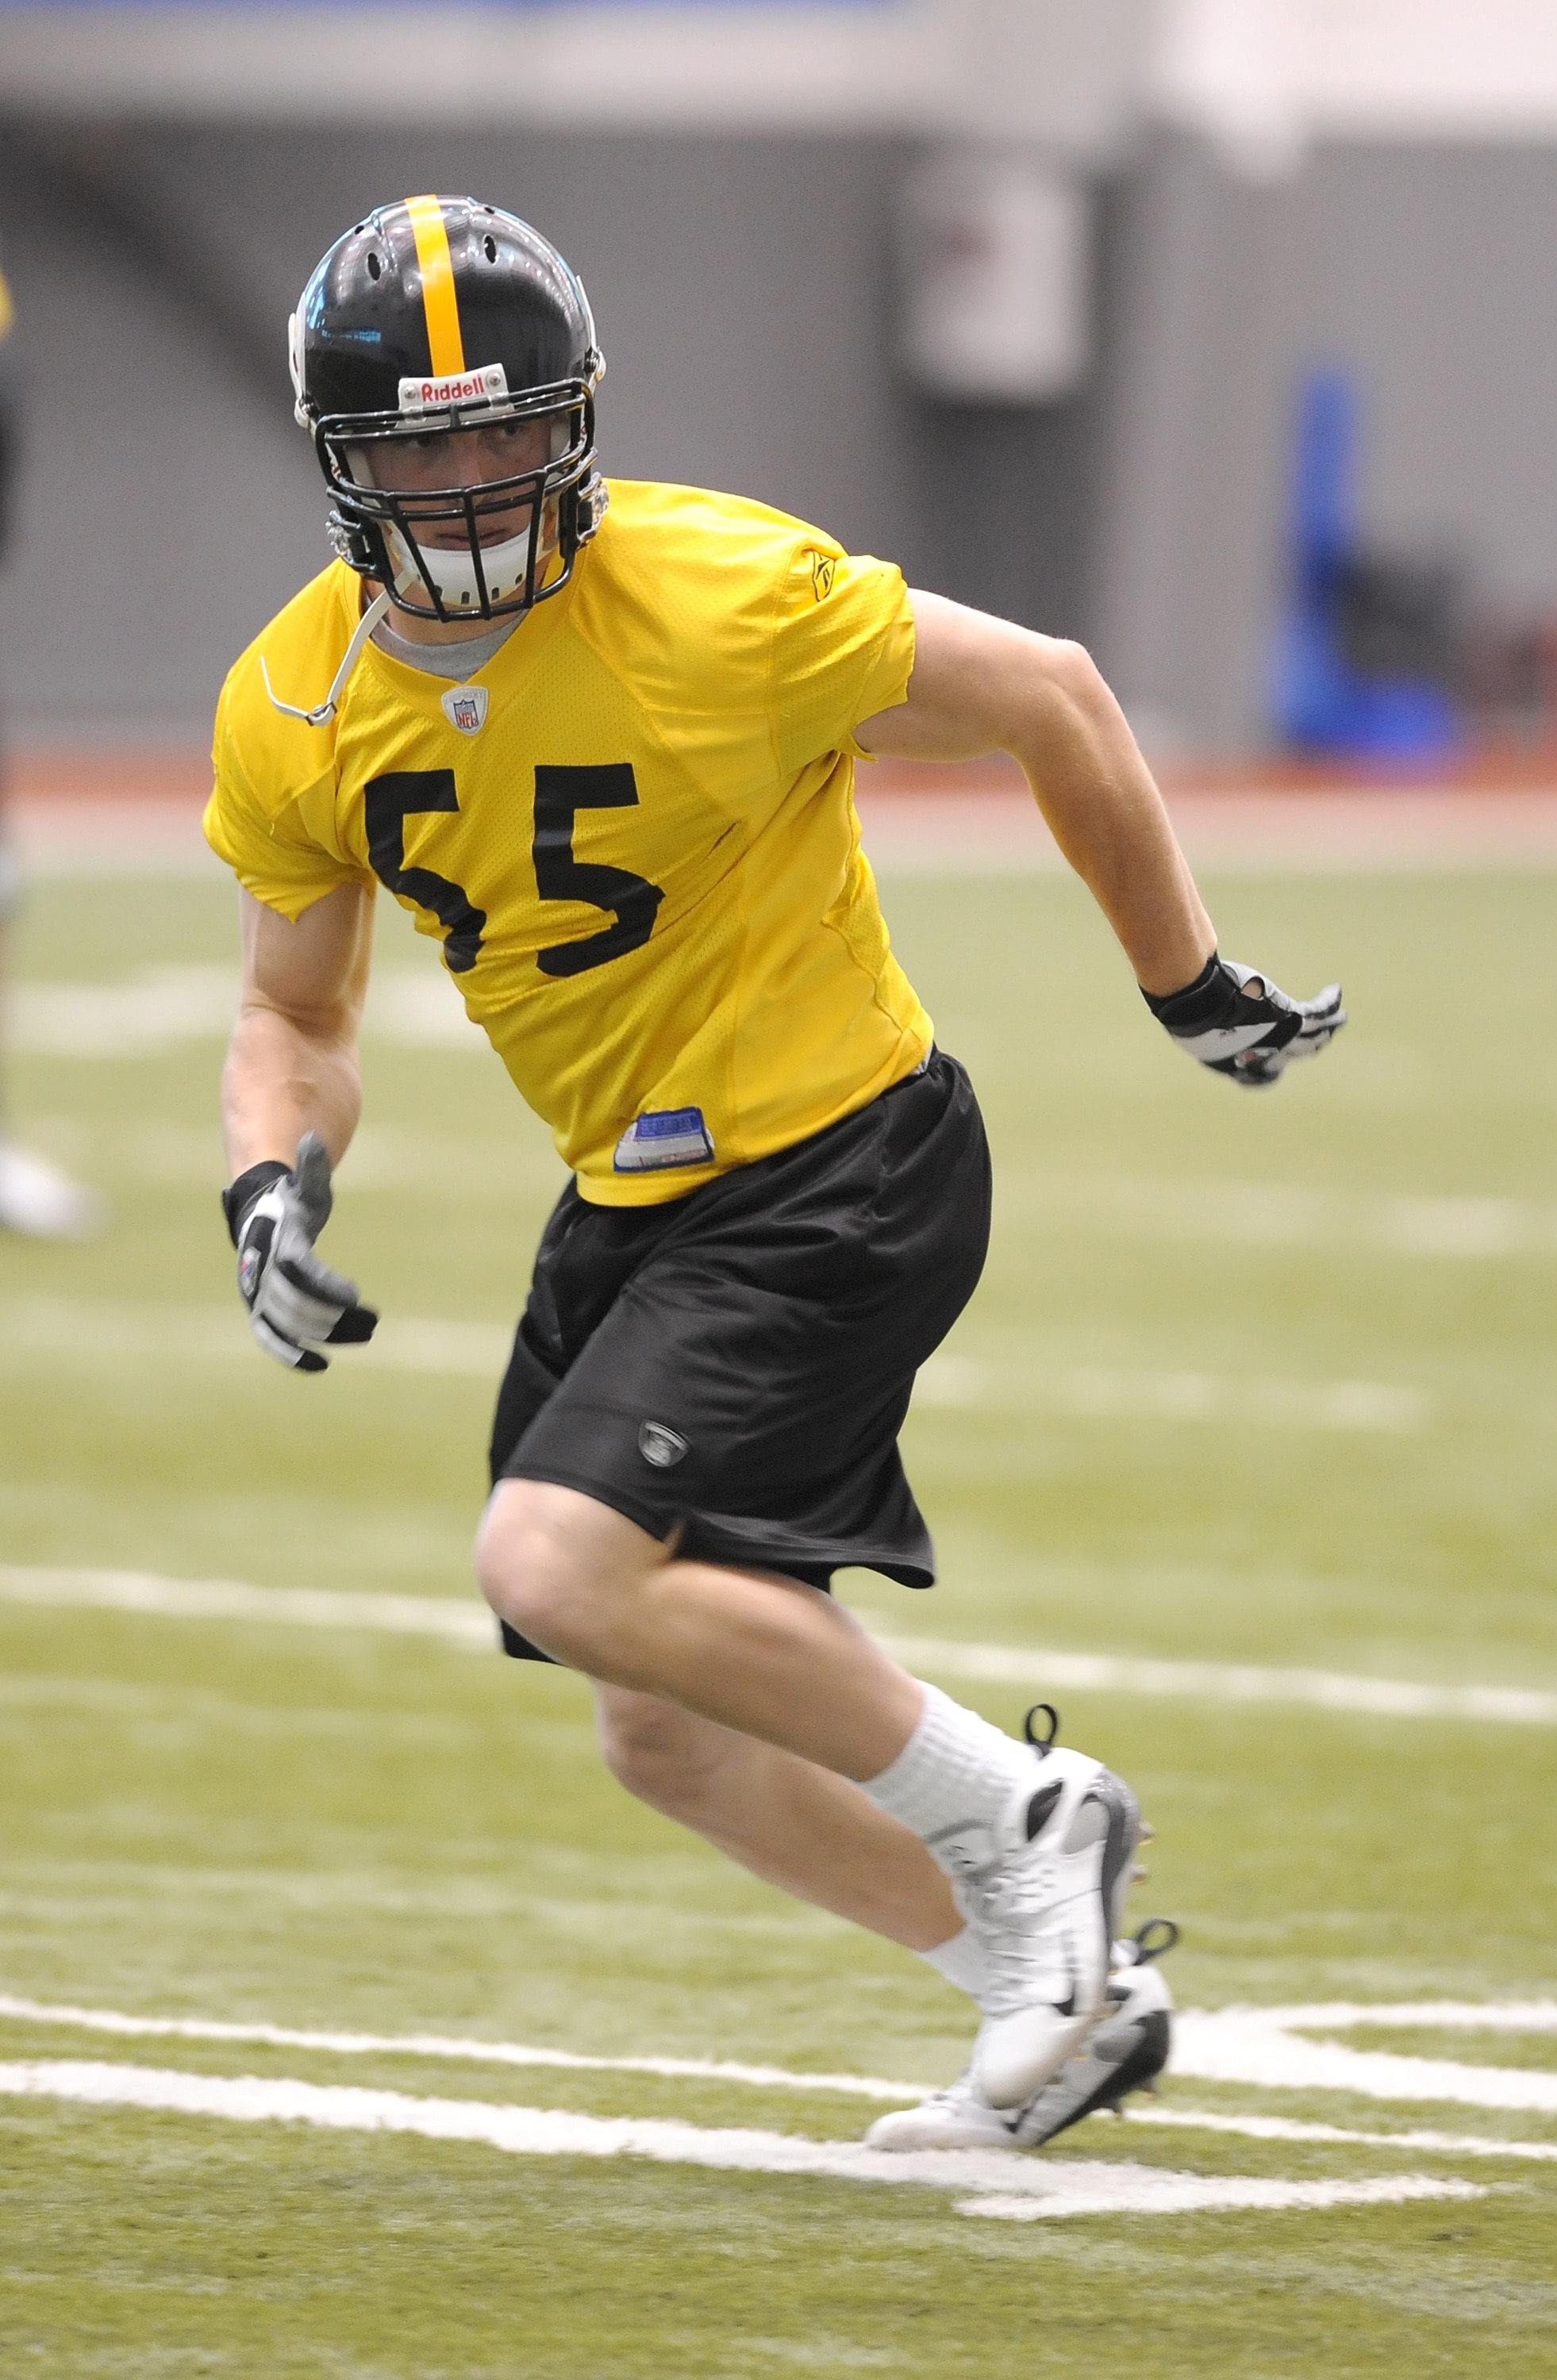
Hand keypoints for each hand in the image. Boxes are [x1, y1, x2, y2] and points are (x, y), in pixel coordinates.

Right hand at [221, 1131, 377, 1370]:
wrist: (262, 1216)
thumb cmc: (293, 1202)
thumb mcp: (307, 1187)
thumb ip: (311, 1170)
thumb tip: (314, 1141)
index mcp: (276, 1241)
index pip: (298, 1268)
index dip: (324, 1284)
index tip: (354, 1295)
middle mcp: (260, 1270)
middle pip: (294, 1301)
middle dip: (333, 1316)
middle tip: (372, 1322)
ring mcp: (257, 1293)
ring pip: (287, 1323)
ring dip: (326, 1334)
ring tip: (366, 1334)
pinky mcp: (259, 1310)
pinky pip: (270, 1337)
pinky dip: (290, 1354)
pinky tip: (320, 1365)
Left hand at [1143, 954, 1344, 1086]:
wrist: (1195, 1004)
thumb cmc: (1186, 1011)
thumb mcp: (1189, 1021)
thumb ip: (1194, 1020)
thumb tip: (1175, 1005)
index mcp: (1234, 1064)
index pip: (1259, 1077)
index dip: (1268, 1071)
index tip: (1269, 1062)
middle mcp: (1261, 1057)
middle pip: (1295, 1057)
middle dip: (1309, 1047)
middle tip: (1319, 1038)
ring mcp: (1278, 1039)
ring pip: (1314, 1038)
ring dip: (1329, 1026)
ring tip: (1338, 1018)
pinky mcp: (1289, 1017)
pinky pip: (1319, 1013)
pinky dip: (1329, 1002)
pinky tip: (1335, 990)